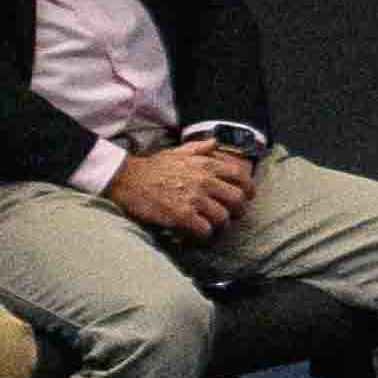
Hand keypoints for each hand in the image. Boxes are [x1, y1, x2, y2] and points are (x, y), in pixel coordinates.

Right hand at [110, 139, 251, 243]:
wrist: (128, 179)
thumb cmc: (154, 167)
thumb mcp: (178, 151)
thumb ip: (200, 148)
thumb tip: (216, 141)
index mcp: (206, 164)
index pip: (240, 176)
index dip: (249, 189)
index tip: (247, 197)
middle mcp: (204, 180)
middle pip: (237, 200)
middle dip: (237, 211)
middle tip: (229, 216)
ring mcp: (194, 198)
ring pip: (223, 218)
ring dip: (219, 225)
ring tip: (210, 226)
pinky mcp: (182, 215)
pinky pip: (205, 231)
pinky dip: (203, 236)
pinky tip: (196, 234)